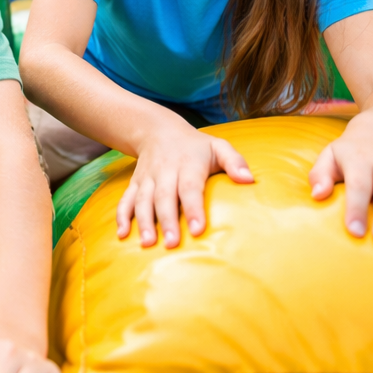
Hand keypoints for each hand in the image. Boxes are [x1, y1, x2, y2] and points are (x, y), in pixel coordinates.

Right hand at [118, 124, 253, 247]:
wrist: (157, 130)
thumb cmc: (196, 146)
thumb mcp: (218, 146)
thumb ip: (234, 162)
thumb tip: (250, 180)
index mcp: (188, 164)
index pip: (190, 187)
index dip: (193, 208)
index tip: (197, 229)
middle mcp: (165, 171)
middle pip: (164, 197)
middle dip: (166, 220)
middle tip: (172, 243)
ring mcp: (147, 178)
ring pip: (143, 200)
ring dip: (143, 221)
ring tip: (148, 243)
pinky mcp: (135, 183)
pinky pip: (126, 199)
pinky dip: (122, 216)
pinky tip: (122, 234)